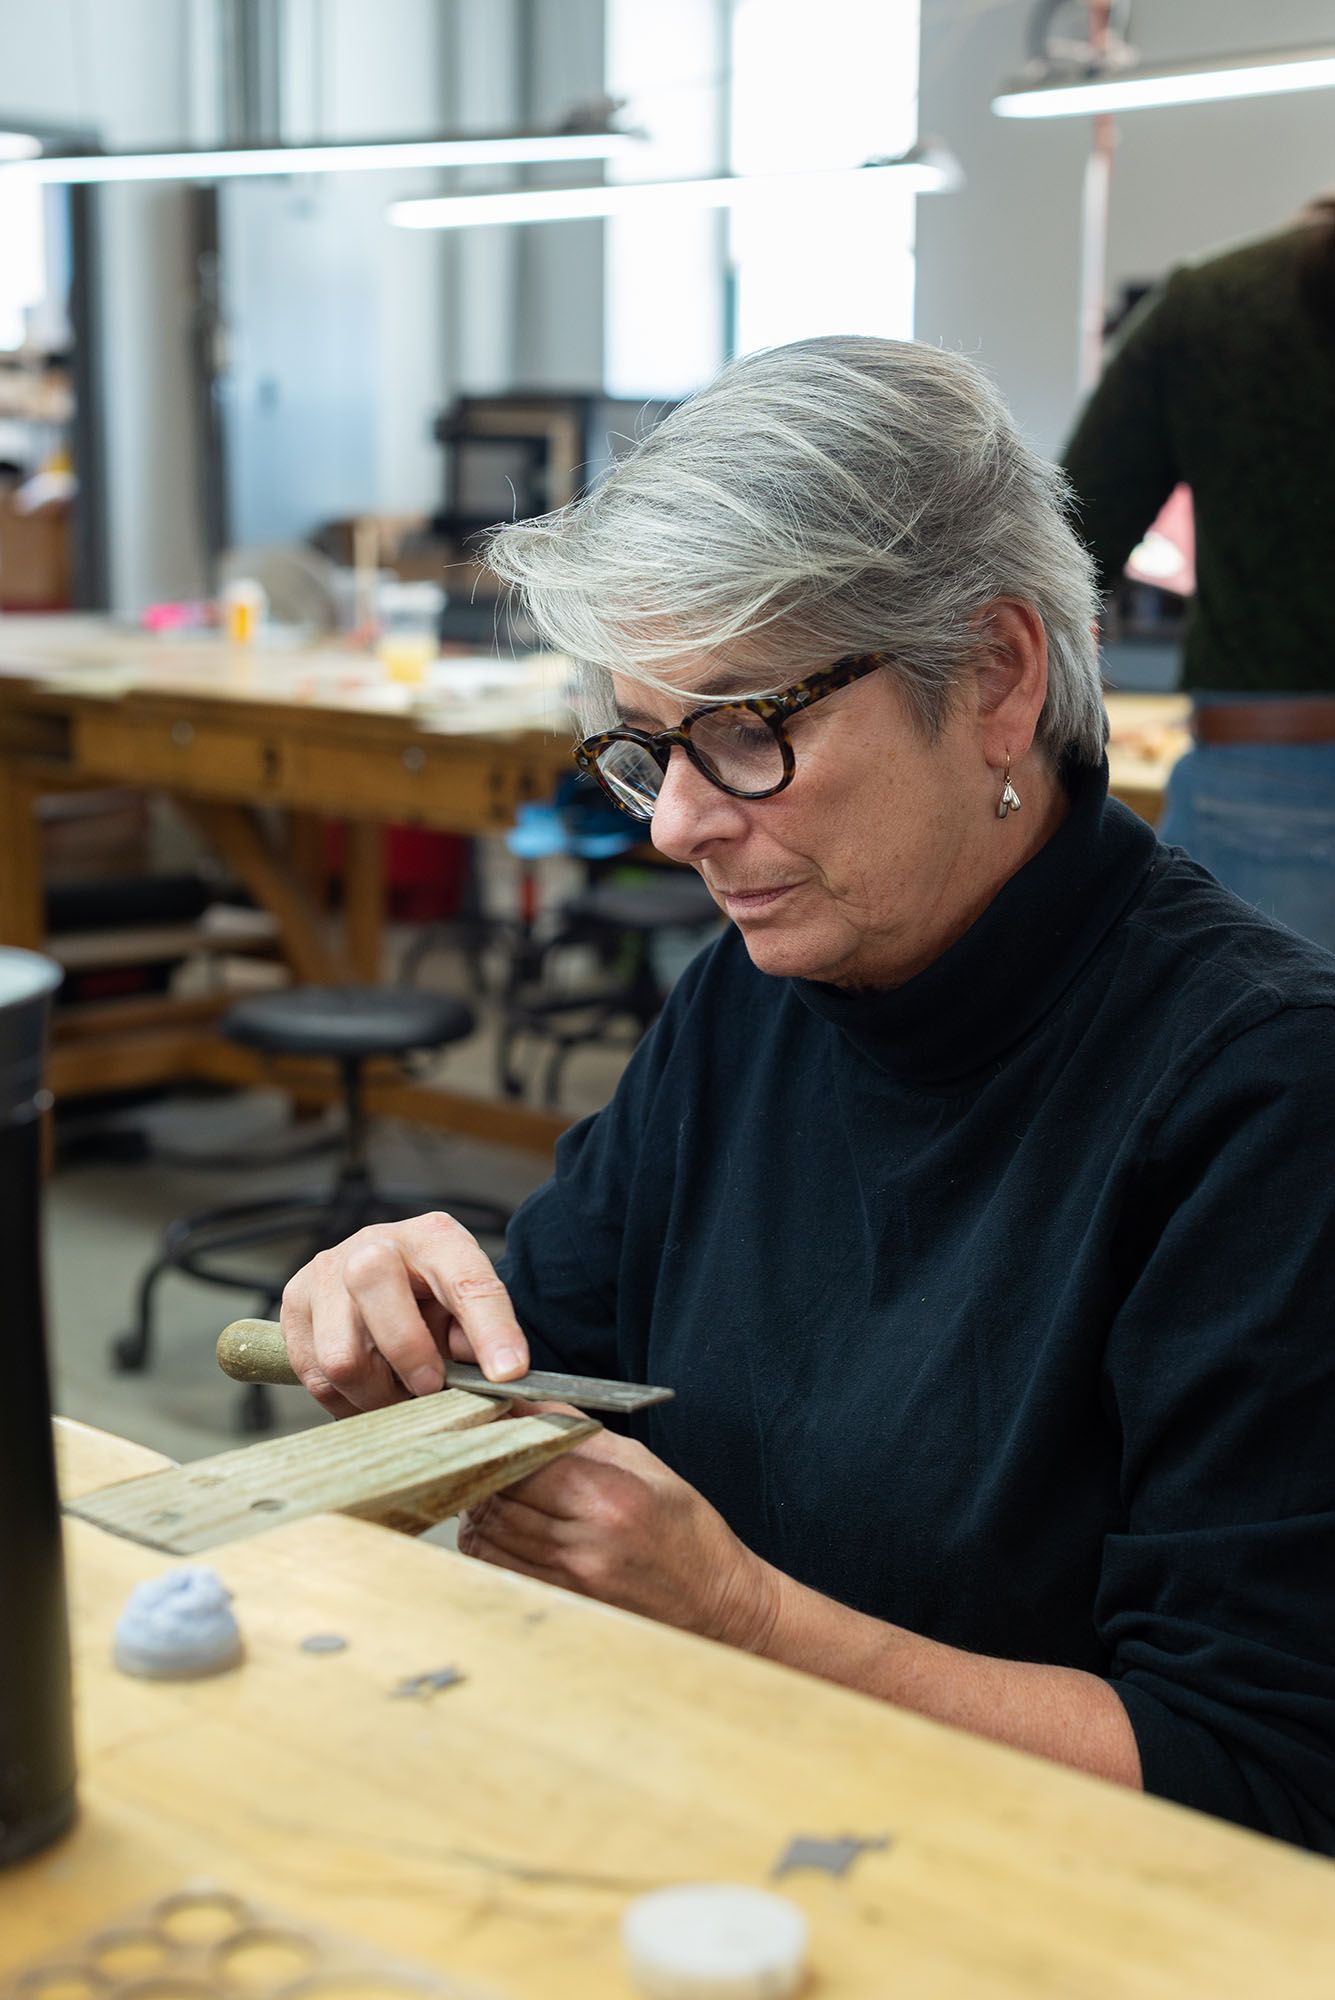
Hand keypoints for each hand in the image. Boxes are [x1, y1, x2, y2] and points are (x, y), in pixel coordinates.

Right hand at [280, 1211, 528, 1416]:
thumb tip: (490, 1371)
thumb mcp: (466, 1311)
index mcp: (435, 1238)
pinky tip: (370, 1386)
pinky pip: (316, 1377)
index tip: (510, 1374)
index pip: (467, 1280)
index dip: (491, 1330)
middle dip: (410, 1355)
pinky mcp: (294, 1303)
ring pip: (342, 1356)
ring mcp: (326, 1271)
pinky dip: (348, 1400)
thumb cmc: (433, 1299)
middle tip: (430, 1386)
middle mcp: (375, 1244)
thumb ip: (483, 1339)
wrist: (385, 1281)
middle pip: (376, 1291)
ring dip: (377, 1392)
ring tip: (397, 1390)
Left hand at [457, 1408, 779, 1648]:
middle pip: (500, 1495)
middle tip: (484, 1454)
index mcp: (610, 1495)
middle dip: (484, 1469)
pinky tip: (504, 1528)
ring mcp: (569, 1580)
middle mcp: (585, 1541)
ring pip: (489, 1533)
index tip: (488, 1424)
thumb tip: (524, 1405)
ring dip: (481, 1506)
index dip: (499, 1436)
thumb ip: (578, 1433)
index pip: (525, 1456)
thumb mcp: (643, 1464)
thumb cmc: (686, 1530)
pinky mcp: (558, 1604)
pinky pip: (497, 1568)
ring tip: (495, 1490)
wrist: (716, 1604)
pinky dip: (489, 1543)